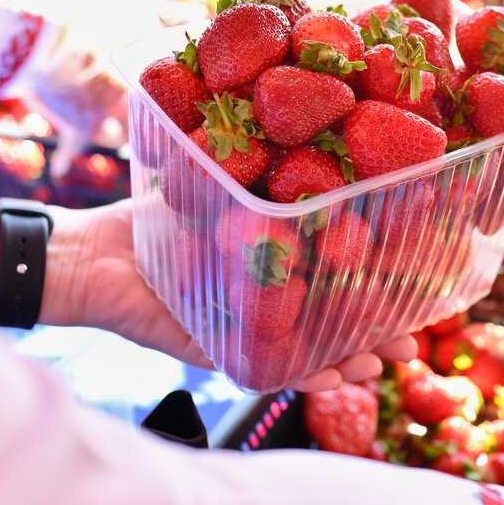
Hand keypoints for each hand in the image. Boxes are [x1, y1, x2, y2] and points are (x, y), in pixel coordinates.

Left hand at [43, 200, 416, 386]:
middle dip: (375, 331)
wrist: (86, 256)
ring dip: (347, 359)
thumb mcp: (212, 186)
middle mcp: (263, 303)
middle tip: (412, 339)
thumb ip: (254, 174)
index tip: (417, 282)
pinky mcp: (212, 351)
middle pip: (332, 322)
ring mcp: (242, 331)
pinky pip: (263, 368)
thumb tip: (302, 127)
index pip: (334, 276)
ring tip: (379, 361)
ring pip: (308, 352)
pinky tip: (330, 377)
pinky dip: (297, 375)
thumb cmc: (148, 218)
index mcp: (270, 263)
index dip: (378, 283)